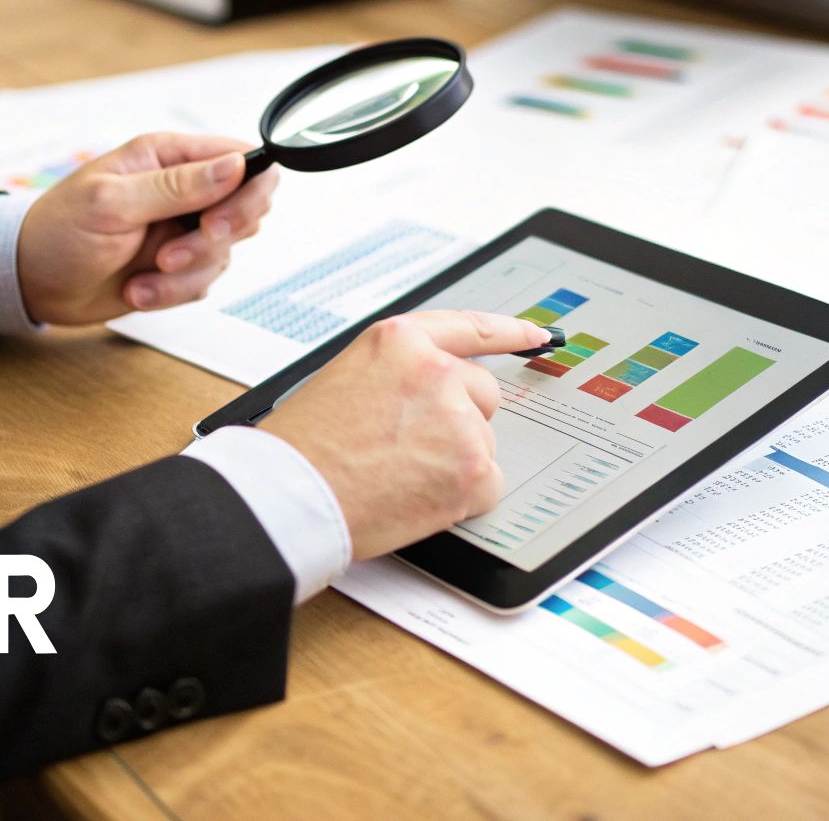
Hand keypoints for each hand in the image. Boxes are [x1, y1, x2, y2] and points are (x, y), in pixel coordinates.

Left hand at [15, 132, 276, 324]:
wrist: (33, 281)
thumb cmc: (57, 231)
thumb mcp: (111, 202)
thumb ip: (177, 185)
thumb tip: (235, 165)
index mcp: (169, 156)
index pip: (242, 158)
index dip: (245, 192)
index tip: (214, 223)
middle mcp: (184, 189)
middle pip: (247, 208)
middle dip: (215, 240)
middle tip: (173, 255)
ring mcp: (184, 229)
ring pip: (226, 252)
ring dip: (186, 274)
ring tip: (143, 275)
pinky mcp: (180, 266)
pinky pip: (205, 282)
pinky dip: (173, 293)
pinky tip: (138, 289)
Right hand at [259, 311, 552, 559]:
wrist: (289, 496)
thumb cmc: (304, 446)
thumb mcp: (347, 378)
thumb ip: (401, 372)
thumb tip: (444, 390)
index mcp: (400, 341)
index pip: (472, 328)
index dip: (511, 332)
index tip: (538, 335)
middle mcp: (436, 371)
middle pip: (484, 394)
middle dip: (461, 421)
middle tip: (409, 448)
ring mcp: (458, 420)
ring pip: (483, 443)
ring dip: (454, 463)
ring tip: (398, 476)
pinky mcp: (471, 469)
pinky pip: (488, 485)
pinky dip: (460, 500)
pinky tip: (416, 499)